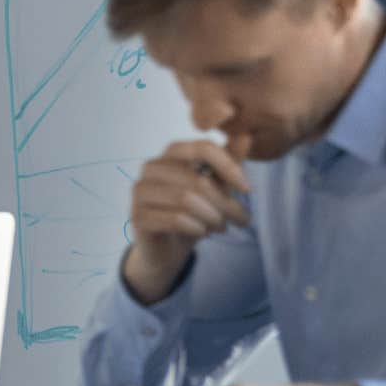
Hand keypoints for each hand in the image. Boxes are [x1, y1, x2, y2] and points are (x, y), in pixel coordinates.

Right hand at [122, 136, 252, 303]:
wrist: (167, 249)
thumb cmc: (194, 213)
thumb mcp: (216, 187)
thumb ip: (229, 163)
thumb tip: (245, 137)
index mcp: (170, 154)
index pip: (202, 148)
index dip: (229, 167)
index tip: (247, 189)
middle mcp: (151, 167)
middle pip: (197, 180)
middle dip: (226, 203)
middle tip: (241, 220)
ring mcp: (140, 191)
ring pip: (186, 200)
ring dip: (213, 217)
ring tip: (222, 227)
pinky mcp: (137, 215)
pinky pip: (176, 219)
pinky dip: (197, 228)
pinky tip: (202, 232)